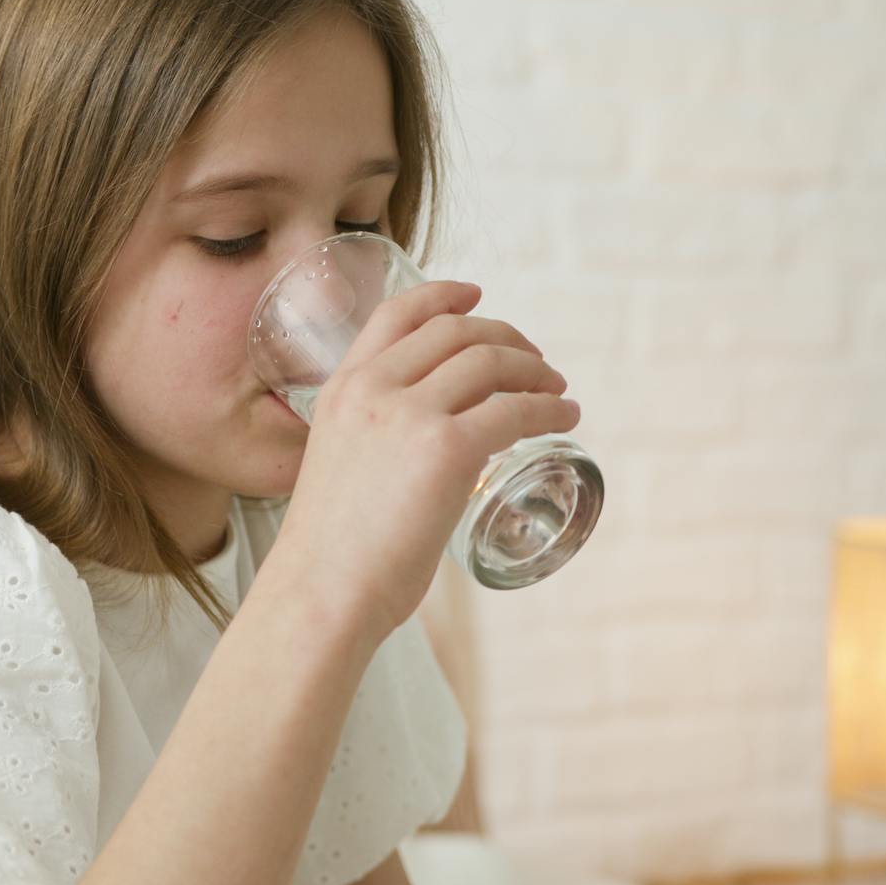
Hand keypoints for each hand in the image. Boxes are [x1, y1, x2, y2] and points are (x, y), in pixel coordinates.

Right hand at [272, 279, 580, 646]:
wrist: (321, 590)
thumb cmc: (331, 551)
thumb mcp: (337, 464)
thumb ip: (373, 440)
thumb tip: (416, 455)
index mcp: (343, 387)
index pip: (398, 312)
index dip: (444, 295)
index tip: (475, 294)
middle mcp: (375, 388)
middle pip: (457, 332)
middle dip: (507, 337)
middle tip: (534, 360)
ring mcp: (411, 415)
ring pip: (492, 362)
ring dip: (536, 370)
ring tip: (556, 388)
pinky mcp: (449, 450)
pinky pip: (515, 411)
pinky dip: (549, 408)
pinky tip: (564, 416)